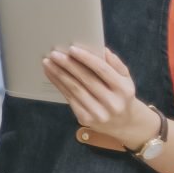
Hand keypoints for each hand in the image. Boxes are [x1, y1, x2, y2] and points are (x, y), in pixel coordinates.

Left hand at [42, 44, 158, 148]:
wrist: (123, 123)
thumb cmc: (121, 95)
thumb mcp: (125, 79)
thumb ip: (115, 63)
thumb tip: (101, 49)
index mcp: (124, 89)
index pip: (103, 70)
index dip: (86, 58)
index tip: (72, 49)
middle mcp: (112, 103)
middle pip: (86, 79)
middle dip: (68, 65)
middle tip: (54, 54)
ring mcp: (98, 113)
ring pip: (75, 89)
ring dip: (59, 74)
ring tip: (48, 63)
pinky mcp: (86, 119)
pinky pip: (69, 98)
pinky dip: (59, 85)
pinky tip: (52, 75)